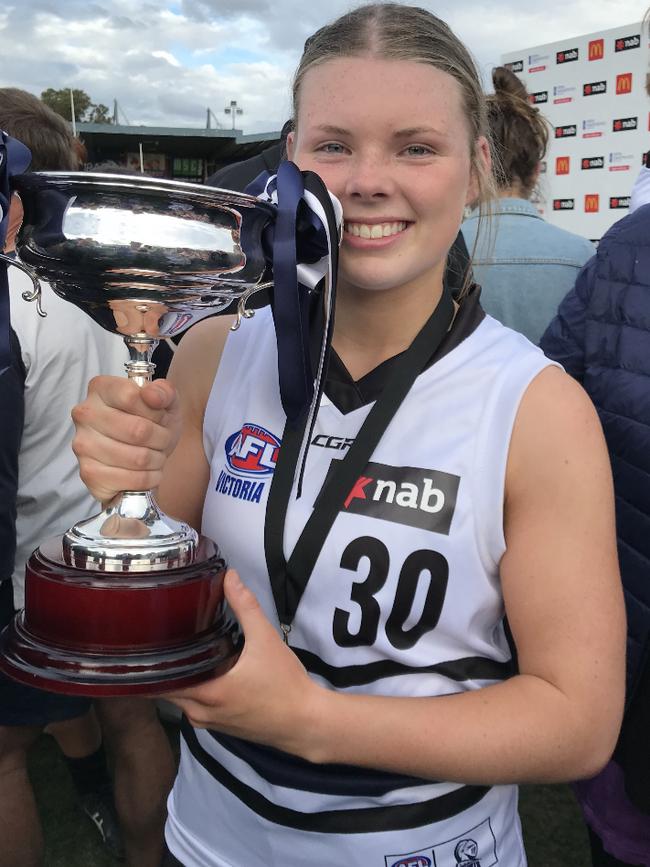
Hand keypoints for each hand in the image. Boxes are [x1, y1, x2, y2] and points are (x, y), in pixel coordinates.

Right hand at [71, 376, 181, 504]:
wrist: (146, 453)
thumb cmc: (153, 422)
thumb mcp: (166, 402)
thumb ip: (164, 392)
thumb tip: (152, 395)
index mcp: (100, 388)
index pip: (131, 397)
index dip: (156, 411)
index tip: (161, 416)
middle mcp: (85, 414)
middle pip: (138, 430)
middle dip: (161, 438)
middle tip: (163, 439)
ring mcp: (83, 445)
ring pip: (138, 458)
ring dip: (157, 459)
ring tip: (155, 455)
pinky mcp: (89, 473)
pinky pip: (133, 480)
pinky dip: (149, 478)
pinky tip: (148, 472)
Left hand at [162, 570, 324, 757]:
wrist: (307, 722)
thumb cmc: (285, 684)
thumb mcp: (265, 639)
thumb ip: (245, 607)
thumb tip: (230, 577)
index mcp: (207, 694)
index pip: (160, 683)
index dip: (150, 663)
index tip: (147, 642)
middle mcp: (202, 714)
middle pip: (168, 691)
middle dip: (165, 668)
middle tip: (163, 640)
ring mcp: (212, 724)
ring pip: (183, 701)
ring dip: (182, 681)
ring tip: (182, 652)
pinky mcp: (224, 727)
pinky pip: (198, 708)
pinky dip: (197, 692)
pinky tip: (206, 672)